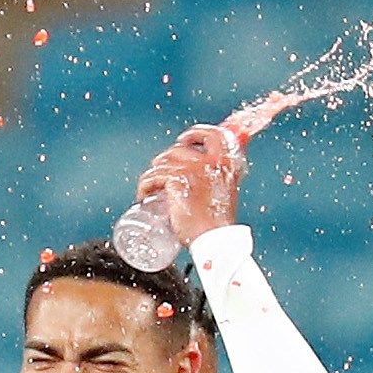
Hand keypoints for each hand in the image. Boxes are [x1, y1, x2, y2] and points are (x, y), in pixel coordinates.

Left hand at [135, 127, 245, 246]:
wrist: (215, 240)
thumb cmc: (217, 222)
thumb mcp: (225, 191)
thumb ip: (219, 175)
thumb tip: (207, 165)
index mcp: (227, 162)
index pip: (215, 134)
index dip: (197, 133)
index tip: (185, 139)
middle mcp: (212, 161)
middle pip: (179, 148)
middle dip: (166, 161)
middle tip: (163, 176)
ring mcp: (194, 169)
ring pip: (162, 162)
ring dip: (154, 175)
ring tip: (154, 189)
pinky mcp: (178, 180)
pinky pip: (153, 176)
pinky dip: (145, 185)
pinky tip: (145, 195)